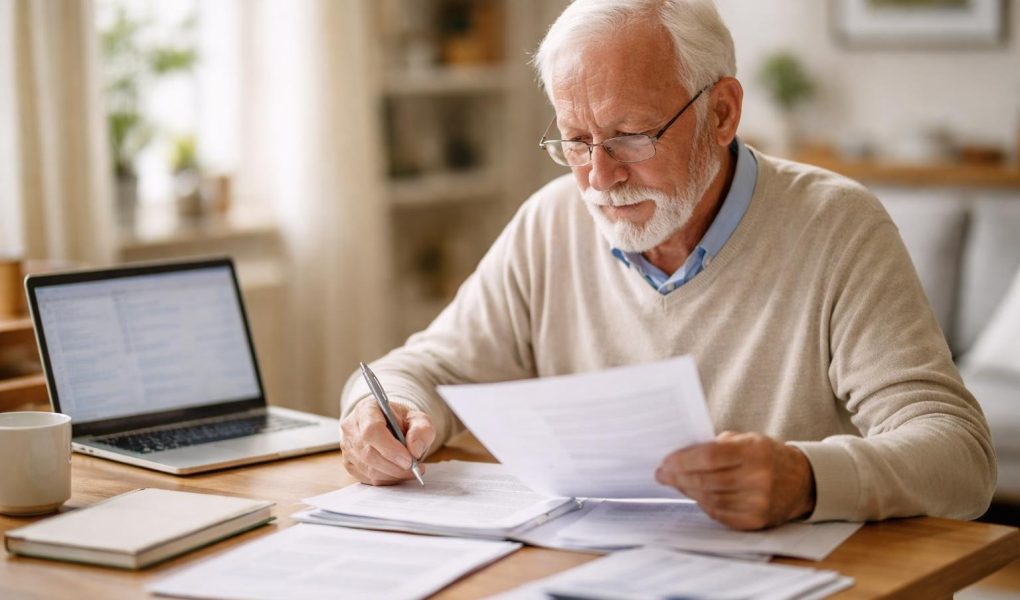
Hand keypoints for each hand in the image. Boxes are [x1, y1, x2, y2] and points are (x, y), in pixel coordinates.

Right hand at [340, 398, 434, 484]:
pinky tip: (398, 473)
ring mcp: (347, 447)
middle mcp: (351, 427)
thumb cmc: (403, 422)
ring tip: (410, 470)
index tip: (409, 460)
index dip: (390, 449)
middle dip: (395, 466)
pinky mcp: (349, 463)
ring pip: (369, 469)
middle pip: (369, 453)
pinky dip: (387, 480)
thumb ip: (422, 430)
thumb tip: (415, 450)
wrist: (391, 427)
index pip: (372, 430)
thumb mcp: (419, 419)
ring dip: (393, 475)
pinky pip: (368, 478)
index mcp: (366, 410)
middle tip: (415, 469)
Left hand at [655, 431, 815, 529]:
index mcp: (754, 452)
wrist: (802, 481)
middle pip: (705, 480)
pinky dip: (703, 504)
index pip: (708, 457)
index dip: (682, 460)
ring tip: (676, 483)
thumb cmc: (766, 456)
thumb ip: (715, 445)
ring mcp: (757, 503)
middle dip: (678, 477)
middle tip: (663, 474)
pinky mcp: (755, 521)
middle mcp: (758, 478)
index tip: (665, 462)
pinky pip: (718, 514)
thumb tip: (678, 457)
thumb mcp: (746, 439)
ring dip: (688, 491)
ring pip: (708, 499)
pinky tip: (696, 495)